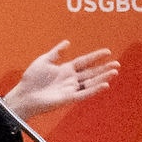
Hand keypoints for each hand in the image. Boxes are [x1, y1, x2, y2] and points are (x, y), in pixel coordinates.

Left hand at [2, 41, 121, 117]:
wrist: (24, 95)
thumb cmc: (31, 79)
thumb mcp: (44, 60)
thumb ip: (56, 52)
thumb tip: (67, 42)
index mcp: (65, 69)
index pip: (84, 61)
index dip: (96, 56)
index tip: (108, 52)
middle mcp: (70, 79)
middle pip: (91, 72)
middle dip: (104, 68)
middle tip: (117, 64)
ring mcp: (70, 89)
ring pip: (90, 82)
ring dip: (103, 77)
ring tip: (114, 72)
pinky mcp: (68, 98)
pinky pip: (84, 93)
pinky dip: (94, 89)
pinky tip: (104, 85)